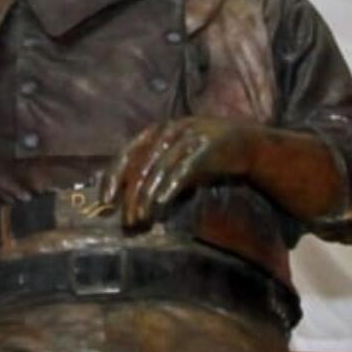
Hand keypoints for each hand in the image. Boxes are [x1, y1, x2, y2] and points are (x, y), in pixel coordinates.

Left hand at [100, 117, 257, 228]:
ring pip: (159, 167)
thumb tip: (131, 205)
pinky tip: (162, 201)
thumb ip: (154, 177)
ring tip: (143, 217)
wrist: (244, 142)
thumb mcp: (174, 162)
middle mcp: (168, 131)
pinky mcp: (205, 146)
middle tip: (129, 221)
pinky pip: (183, 167)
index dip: (113, 178)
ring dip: (148, 195)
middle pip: (141, 165)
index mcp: (155, 132)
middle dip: (132, 195)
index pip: (126, 154)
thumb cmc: (203, 155)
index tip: (106, 203)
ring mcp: (187, 136)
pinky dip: (171, 184)